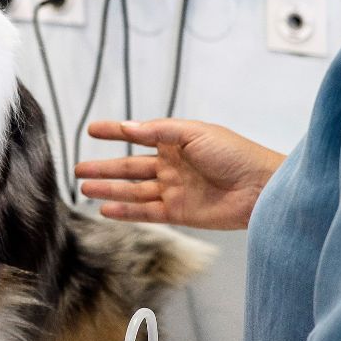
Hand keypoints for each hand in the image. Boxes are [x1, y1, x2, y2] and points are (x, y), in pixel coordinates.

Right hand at [78, 119, 285, 229]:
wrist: (262, 188)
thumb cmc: (234, 154)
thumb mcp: (195, 133)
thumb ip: (159, 131)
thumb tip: (128, 127)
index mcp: (175, 142)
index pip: (138, 135)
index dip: (115, 132)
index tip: (92, 130)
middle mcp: (171, 166)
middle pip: (130, 167)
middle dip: (104, 168)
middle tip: (78, 169)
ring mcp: (174, 190)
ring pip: (133, 190)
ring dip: (109, 190)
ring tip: (84, 189)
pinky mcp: (180, 213)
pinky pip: (147, 212)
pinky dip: (126, 211)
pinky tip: (106, 210)